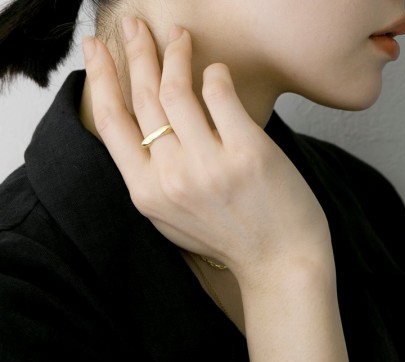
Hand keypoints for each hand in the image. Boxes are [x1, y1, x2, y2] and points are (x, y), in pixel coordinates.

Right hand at [83, 18, 331, 286]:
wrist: (279, 262)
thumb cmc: (227, 239)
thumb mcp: (173, 219)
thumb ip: (152, 178)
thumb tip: (143, 129)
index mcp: (147, 194)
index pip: (112, 123)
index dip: (101, 79)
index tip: (95, 49)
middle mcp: (172, 178)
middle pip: (144, 98)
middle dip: (135, 52)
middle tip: (134, 26)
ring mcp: (209, 165)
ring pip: (177, 90)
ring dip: (176, 54)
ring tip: (180, 37)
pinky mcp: (248, 153)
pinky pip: (220, 94)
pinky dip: (216, 74)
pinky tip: (216, 71)